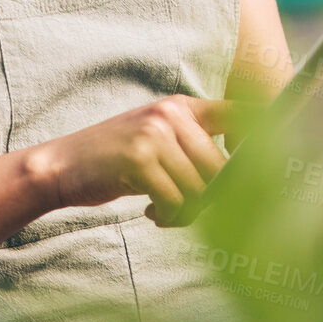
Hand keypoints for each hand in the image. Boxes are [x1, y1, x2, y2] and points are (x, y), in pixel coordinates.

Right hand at [24, 95, 233, 228]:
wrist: (63, 165)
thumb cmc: (116, 159)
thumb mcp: (157, 138)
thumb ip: (195, 147)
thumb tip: (246, 180)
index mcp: (181, 106)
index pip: (240, 114)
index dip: (259, 142)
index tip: (253, 173)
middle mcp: (170, 114)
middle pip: (222, 166)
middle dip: (212, 198)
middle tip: (187, 209)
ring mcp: (154, 134)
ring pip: (201, 188)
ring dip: (188, 211)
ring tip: (165, 210)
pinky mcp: (140, 159)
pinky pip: (177, 201)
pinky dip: (169, 216)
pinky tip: (152, 212)